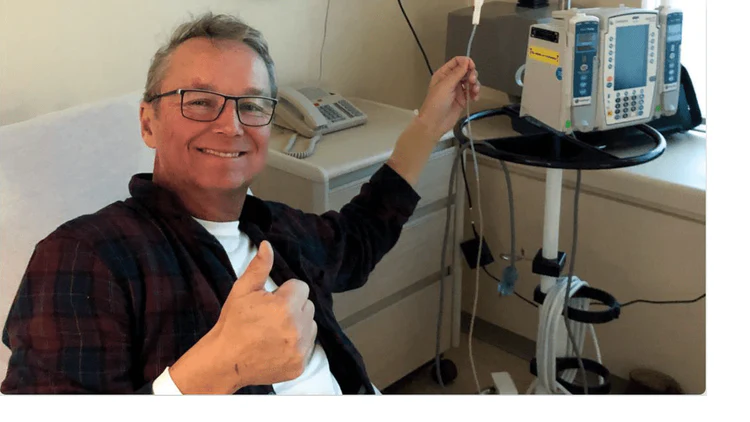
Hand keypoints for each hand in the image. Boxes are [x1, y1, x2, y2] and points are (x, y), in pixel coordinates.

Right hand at [169, 241, 316, 392]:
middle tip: (270, 316)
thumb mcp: (242, 290)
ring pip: (311, 326)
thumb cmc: (233, 323)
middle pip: (308, 306)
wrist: (225, 360)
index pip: (301, 287)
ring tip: (274, 330)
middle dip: (293, 307)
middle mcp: (297, 328)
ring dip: (298, 325)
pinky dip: (297, 345)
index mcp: (285, 306)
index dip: (284, 292)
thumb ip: (259, 267)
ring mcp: (300, 348)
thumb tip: (267, 245)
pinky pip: (308, 346)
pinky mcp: (300, 365)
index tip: (270, 301)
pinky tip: (278, 345)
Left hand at [417, 56, 480, 137]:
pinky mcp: (463, 99)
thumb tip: (466, 61)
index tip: (472, 67)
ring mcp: (457, 90)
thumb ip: (457, 73)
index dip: (465, 62)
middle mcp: (451, 80)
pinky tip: (475, 98)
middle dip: (472, 74)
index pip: (456, 62)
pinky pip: (472, 92)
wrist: (435, 123)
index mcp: (443, 74)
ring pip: (470, 81)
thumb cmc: (435, 104)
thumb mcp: (445, 86)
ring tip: (474, 91)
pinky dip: (475, 93)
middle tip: (472, 80)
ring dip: (475, 84)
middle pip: (466, 70)